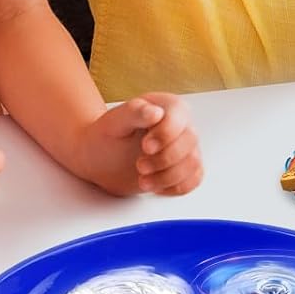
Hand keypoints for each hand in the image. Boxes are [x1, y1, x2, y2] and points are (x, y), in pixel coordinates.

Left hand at [84, 93, 202, 196]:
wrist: (100, 158)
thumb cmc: (107, 136)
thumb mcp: (114, 121)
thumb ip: (135, 112)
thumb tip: (156, 112)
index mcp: (167, 106)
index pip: (179, 117)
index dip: (165, 135)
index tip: (145, 147)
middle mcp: (180, 125)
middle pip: (189, 142)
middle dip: (164, 159)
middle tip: (140, 166)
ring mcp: (184, 147)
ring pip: (193, 163)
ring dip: (167, 177)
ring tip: (143, 180)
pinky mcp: (184, 168)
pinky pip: (193, 180)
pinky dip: (175, 187)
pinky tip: (156, 186)